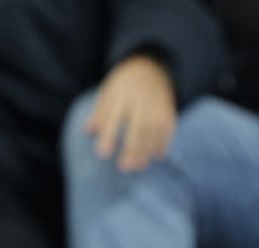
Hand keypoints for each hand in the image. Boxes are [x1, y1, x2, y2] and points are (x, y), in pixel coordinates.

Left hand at [85, 54, 176, 170]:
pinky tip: (157, 157)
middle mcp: (141, 101)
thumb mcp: (108, 91)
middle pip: (138, 128)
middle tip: (123, 168)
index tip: (102, 154)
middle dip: (131, 149)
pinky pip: (168, 130)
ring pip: (154, 132)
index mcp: (122, 95)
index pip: (114, 117)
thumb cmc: (124, 84)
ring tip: (139, 167)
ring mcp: (158, 107)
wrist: (152, 67)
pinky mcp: (169, 112)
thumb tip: (88, 131)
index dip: (108, 135)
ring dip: (147, 152)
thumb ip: (100, 112)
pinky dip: (164, 144)